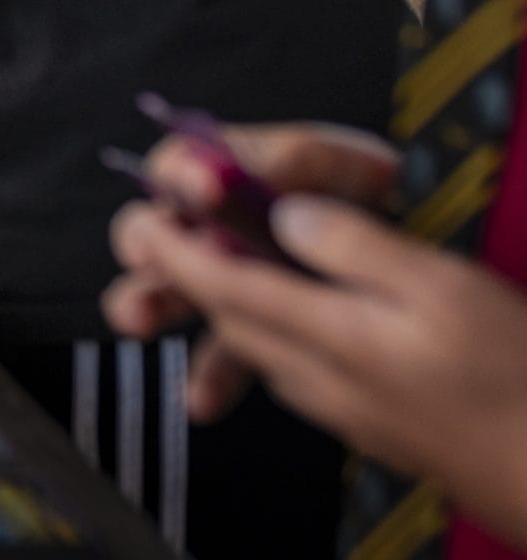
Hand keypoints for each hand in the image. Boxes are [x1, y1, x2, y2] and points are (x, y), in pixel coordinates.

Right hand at [103, 122, 400, 419]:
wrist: (420, 273)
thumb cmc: (375, 202)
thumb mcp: (348, 165)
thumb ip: (299, 160)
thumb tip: (233, 175)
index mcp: (242, 170)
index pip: (187, 162)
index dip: (182, 173)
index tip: (201, 191)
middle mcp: (222, 222)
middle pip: (161, 225)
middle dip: (147, 242)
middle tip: (146, 257)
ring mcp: (233, 275)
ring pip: (177, 288)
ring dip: (150, 303)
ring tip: (138, 320)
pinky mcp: (252, 324)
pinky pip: (222, 348)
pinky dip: (209, 375)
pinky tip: (202, 399)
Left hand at [112, 192, 526, 543]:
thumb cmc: (514, 378)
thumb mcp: (442, 286)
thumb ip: (357, 245)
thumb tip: (289, 212)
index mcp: (329, 334)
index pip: (223, 286)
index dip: (173, 250)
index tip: (141, 223)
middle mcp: (319, 377)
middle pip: (230, 319)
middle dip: (189, 277)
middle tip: (164, 237)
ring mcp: (341, 407)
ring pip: (258, 350)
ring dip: (228, 311)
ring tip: (214, 274)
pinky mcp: (366, 425)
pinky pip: (293, 375)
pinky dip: (271, 342)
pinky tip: (289, 329)